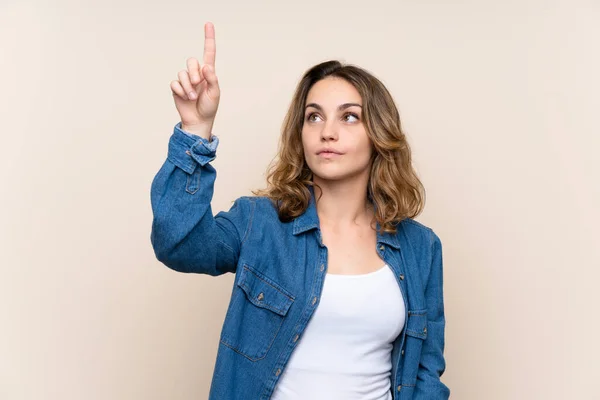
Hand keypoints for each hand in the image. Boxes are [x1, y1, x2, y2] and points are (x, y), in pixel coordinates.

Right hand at [170, 22, 219, 136]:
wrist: (198, 120)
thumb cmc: (209, 107)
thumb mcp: (215, 93)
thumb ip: (212, 79)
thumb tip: (205, 65)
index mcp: (208, 73)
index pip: (208, 52)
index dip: (208, 38)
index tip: (208, 24)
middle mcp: (197, 73)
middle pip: (191, 61)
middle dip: (194, 73)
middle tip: (198, 84)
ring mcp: (186, 80)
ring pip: (182, 73)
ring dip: (188, 86)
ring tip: (193, 97)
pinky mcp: (177, 87)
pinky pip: (175, 83)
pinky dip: (181, 91)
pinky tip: (185, 98)